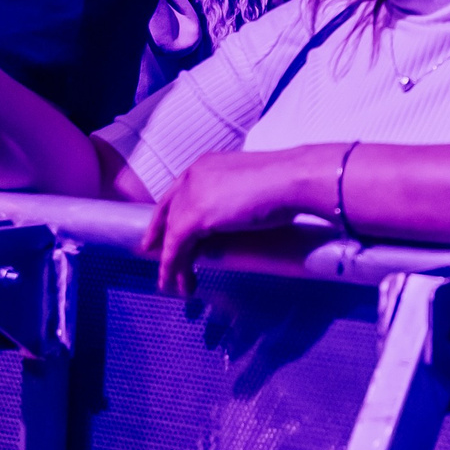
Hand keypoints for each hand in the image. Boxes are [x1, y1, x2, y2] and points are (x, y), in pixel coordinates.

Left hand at [140, 146, 324, 295]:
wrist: (292, 179)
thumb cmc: (285, 181)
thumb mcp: (249, 187)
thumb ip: (233, 199)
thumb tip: (236, 218)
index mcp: (206, 165)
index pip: (177, 192)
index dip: (166, 214)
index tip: (159, 232)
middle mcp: (193, 176)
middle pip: (169, 213)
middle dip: (162, 240)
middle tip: (157, 261)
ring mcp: (192, 194)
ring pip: (172, 234)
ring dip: (172, 262)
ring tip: (175, 284)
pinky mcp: (195, 216)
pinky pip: (176, 248)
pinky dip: (173, 267)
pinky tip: (175, 282)